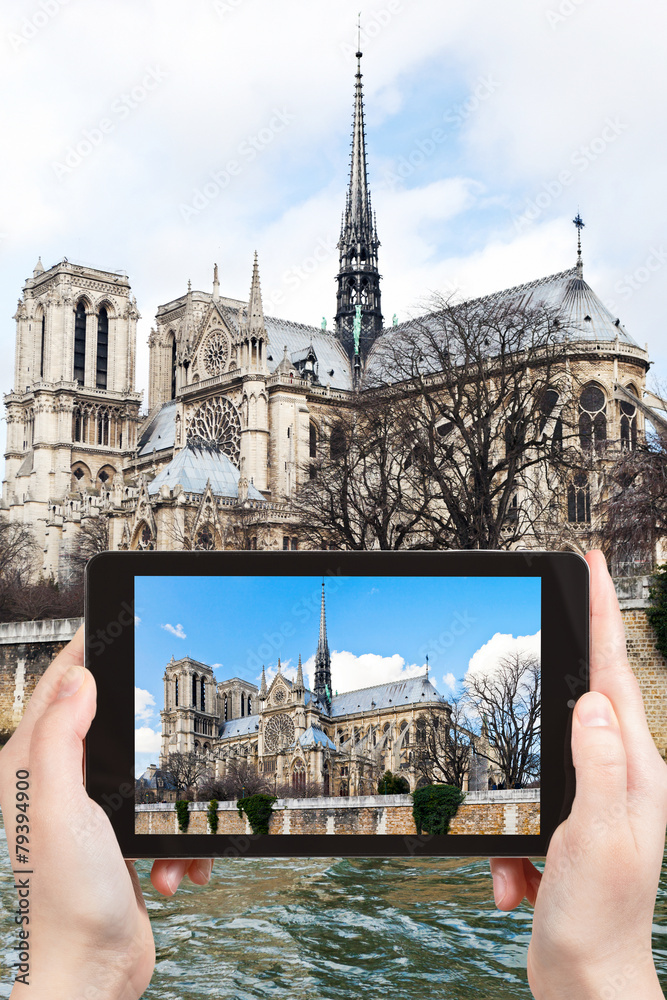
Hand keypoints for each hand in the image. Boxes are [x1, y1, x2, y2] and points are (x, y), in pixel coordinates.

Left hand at [0, 626, 212, 999]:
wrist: (91, 973)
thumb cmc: (66, 901)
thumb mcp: (61, 809)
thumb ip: (60, 739)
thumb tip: (80, 679)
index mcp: (33, 766)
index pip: (61, 685)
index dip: (90, 649)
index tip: (121, 621)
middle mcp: (58, 781)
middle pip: (112, 720)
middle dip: (152, 734)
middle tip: (179, 732)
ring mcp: (91, 809)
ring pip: (148, 768)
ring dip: (172, 801)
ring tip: (171, 837)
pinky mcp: (120, 836)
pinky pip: (162, 813)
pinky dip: (178, 838)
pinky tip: (175, 868)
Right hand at [490, 551, 666, 999]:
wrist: (589, 985)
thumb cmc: (600, 919)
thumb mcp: (597, 837)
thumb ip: (597, 766)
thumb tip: (590, 699)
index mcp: (634, 769)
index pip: (613, 675)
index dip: (602, 615)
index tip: (591, 565)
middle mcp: (620, 777)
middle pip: (585, 698)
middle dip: (562, 672)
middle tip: (553, 626)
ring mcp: (595, 801)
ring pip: (543, 758)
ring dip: (519, 803)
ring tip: (522, 861)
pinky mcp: (568, 827)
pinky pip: (525, 809)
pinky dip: (509, 847)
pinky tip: (516, 888)